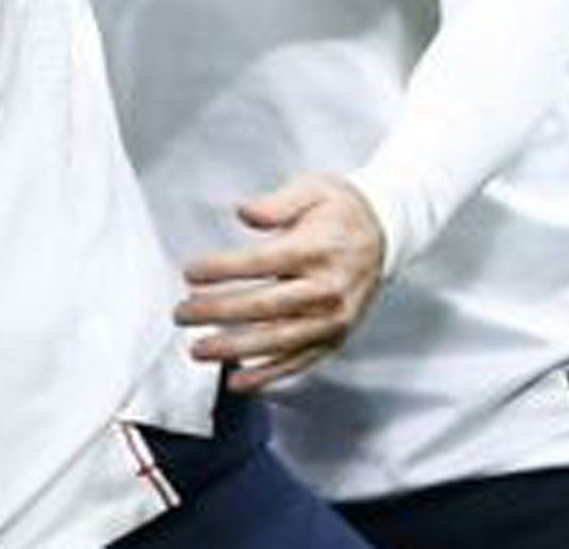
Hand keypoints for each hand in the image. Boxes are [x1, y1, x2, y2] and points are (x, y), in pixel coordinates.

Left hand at [175, 172, 385, 393]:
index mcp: (319, 249)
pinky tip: (239, 380)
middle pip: (263, 306)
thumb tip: (244, 212)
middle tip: (182, 313)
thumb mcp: (313, 188)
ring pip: (277, 341)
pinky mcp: (335, 337)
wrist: (386, 233)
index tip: (190, 272)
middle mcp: (327, 288)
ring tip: (199, 350)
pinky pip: (298, 361)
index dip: (221, 269)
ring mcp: (333, 318)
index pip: (260, 263)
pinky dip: (267, 374)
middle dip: (216, 312)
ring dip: (234, 349)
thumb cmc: (344, 210)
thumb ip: (277, 203)